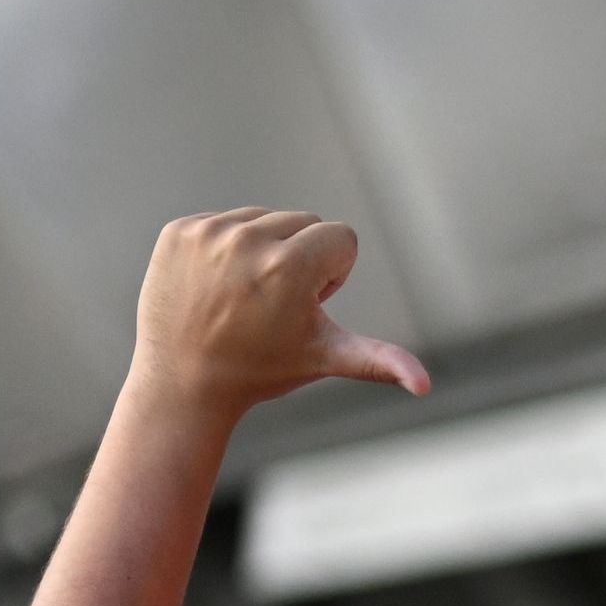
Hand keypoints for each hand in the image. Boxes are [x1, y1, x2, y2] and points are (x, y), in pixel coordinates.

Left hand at [127, 211, 424, 417]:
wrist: (182, 382)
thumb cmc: (262, 370)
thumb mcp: (326, 356)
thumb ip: (381, 360)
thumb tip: (426, 386)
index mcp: (289, 267)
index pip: (341, 237)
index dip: (332, 275)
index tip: (302, 306)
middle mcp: (247, 241)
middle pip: (304, 222)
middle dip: (300, 258)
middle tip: (271, 303)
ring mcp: (208, 233)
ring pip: (264, 219)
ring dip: (263, 250)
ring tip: (242, 294)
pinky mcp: (179, 231)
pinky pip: (223, 220)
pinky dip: (224, 247)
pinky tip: (215, 284)